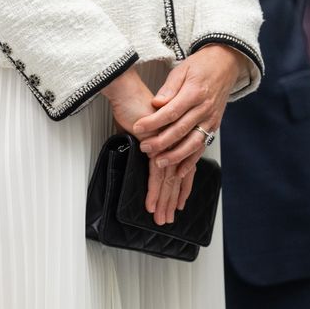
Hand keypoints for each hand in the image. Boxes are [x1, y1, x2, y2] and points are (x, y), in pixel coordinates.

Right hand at [102, 70, 189, 226]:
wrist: (127, 89)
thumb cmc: (135, 103)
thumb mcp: (145, 125)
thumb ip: (148, 140)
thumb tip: (144, 152)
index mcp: (174, 139)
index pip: (182, 168)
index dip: (182, 188)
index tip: (180, 203)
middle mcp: (173, 144)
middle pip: (176, 178)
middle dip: (171, 201)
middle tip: (168, 219)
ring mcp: (165, 145)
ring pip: (167, 180)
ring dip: (163, 201)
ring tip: (160, 218)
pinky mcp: (154, 146)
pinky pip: (155, 173)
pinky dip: (152, 190)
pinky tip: (150, 203)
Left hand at [130, 46, 248, 216]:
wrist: (226, 63)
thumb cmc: (202, 65)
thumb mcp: (182, 69)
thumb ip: (169, 88)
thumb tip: (157, 103)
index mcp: (194, 92)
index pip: (171, 111)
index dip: (153, 122)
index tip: (138, 127)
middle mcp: (205, 108)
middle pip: (181, 130)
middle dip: (161, 142)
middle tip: (144, 147)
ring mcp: (211, 119)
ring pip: (193, 143)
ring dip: (175, 156)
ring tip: (158, 162)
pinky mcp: (214, 126)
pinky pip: (203, 146)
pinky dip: (192, 161)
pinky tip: (180, 170)